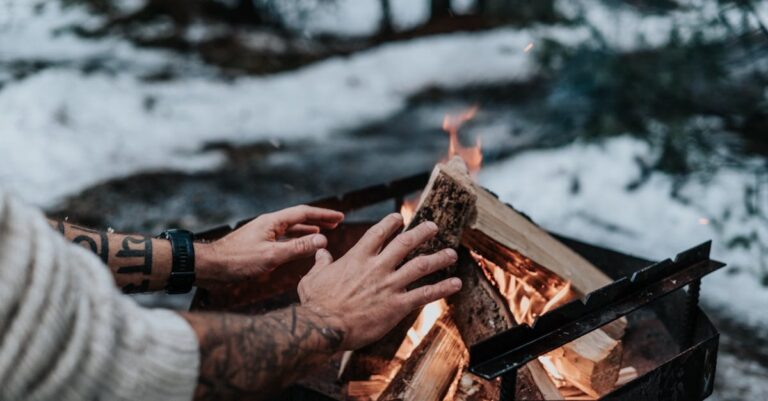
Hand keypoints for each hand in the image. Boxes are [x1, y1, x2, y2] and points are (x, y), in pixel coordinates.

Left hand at [196, 205, 343, 285]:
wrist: (209, 267)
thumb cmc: (237, 261)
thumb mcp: (271, 256)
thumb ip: (298, 248)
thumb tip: (323, 241)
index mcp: (272, 222)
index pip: (303, 213)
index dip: (323, 215)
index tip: (340, 217)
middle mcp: (269, 224)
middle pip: (298, 218)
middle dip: (318, 220)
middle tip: (336, 222)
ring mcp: (263, 234)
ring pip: (291, 229)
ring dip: (308, 231)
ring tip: (323, 234)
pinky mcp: (258, 244)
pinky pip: (283, 238)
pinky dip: (296, 240)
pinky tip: (299, 246)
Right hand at [297, 213, 461, 349]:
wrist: (322, 326)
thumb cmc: (315, 303)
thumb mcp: (313, 278)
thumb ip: (320, 263)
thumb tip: (320, 252)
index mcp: (357, 258)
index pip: (378, 233)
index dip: (391, 223)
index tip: (400, 218)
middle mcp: (377, 267)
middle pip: (405, 243)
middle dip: (422, 232)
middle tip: (434, 226)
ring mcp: (389, 285)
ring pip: (420, 265)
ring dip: (439, 258)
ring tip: (451, 254)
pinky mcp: (397, 305)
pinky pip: (425, 294)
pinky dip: (442, 288)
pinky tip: (456, 284)